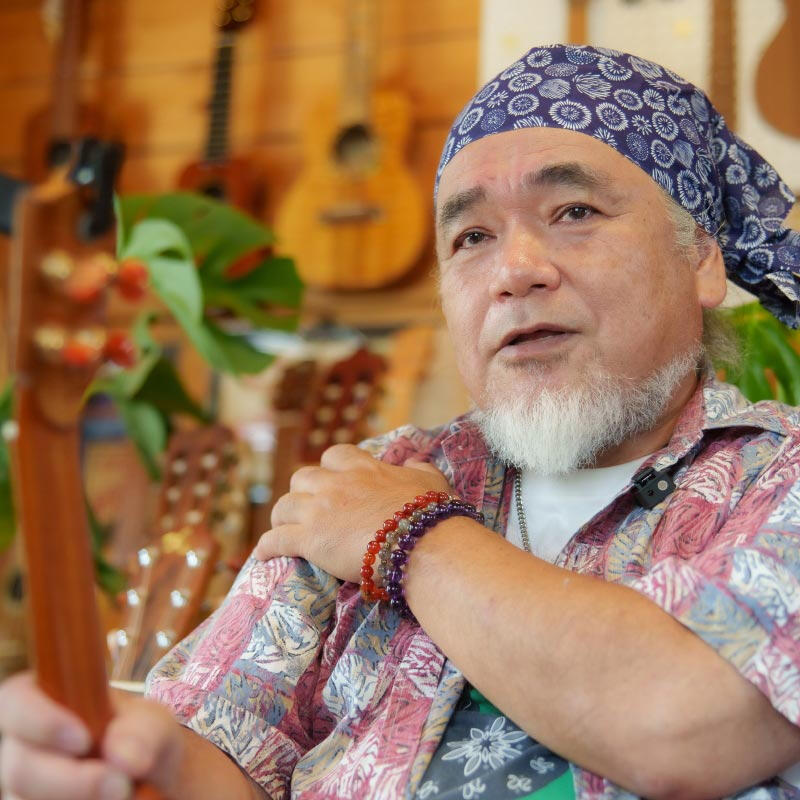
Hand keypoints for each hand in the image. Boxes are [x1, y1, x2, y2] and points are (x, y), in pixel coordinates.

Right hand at [0, 671, 182, 798]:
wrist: (150, 782)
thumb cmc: (142, 740)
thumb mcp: (154, 724)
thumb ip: (143, 731)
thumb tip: (122, 758)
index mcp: (47, 699)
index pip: (16, 699)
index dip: (39, 719)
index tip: (83, 739)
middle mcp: (23, 744)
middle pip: (19, 767)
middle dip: (69, 780)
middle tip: (120, 785)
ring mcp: (22, 788)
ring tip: (122, 795)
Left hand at [253, 444, 451, 582]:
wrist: (419, 543)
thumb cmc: (429, 513)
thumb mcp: (431, 482)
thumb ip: (419, 469)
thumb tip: (416, 464)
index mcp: (363, 468)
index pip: (335, 455)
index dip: (331, 468)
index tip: (334, 480)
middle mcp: (335, 484)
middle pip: (302, 478)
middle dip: (303, 492)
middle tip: (310, 508)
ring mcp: (319, 511)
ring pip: (283, 506)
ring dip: (282, 517)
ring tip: (284, 529)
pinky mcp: (309, 540)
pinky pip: (275, 540)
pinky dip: (267, 547)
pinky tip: (263, 554)